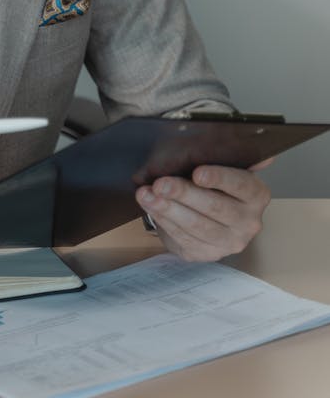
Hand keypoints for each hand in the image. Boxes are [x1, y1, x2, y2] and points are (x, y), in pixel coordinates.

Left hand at [136, 164, 270, 261]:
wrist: (210, 213)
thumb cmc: (216, 183)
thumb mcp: (225, 166)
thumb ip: (232, 156)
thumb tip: (260, 154)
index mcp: (256, 195)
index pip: (241, 185)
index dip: (219, 178)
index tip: (197, 173)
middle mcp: (248, 222)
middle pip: (215, 207)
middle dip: (184, 194)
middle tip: (161, 184)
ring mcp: (228, 242)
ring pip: (196, 226)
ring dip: (168, 209)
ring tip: (146, 194)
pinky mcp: (207, 254)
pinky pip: (183, 238)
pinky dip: (164, 221)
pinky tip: (151, 207)